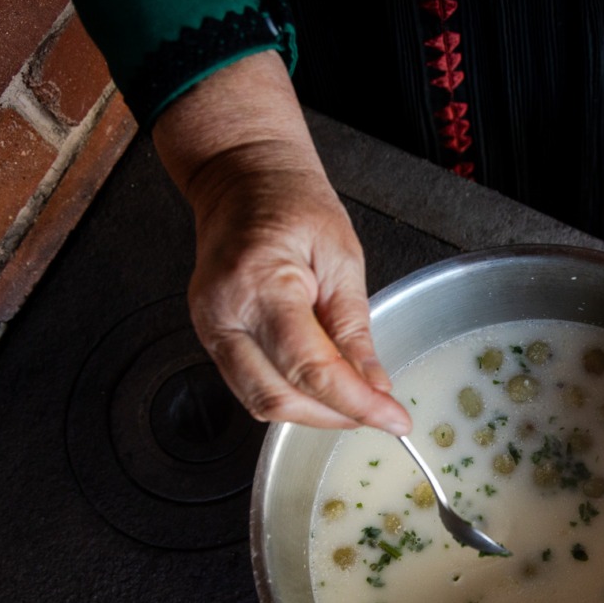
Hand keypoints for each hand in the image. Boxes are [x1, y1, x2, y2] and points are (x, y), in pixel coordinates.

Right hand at [152, 52, 410, 433]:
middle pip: (279, 397)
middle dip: (335, 415)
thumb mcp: (342, 257)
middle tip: (380, 412)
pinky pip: (251, 387)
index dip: (355, 403)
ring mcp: (209, 330)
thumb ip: (354, 329)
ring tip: (355, 398)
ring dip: (314, 412)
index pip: (309, 368)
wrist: (243, 181)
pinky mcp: (211, 340)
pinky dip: (292, 396)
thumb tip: (375, 385)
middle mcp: (223, 315)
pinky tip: (322, 386)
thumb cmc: (292, 205)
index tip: (393, 421)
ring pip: (261, 402)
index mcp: (259, 284)